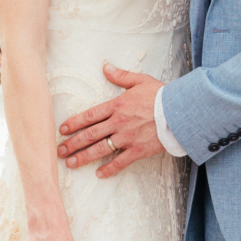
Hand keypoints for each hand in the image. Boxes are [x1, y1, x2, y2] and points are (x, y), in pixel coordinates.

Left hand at [56, 63, 164, 177]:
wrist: (181, 111)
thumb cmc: (162, 95)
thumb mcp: (140, 80)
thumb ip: (121, 76)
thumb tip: (106, 67)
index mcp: (117, 105)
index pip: (89, 116)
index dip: (74, 123)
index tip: (62, 130)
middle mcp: (118, 123)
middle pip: (90, 134)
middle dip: (72, 143)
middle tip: (59, 151)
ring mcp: (127, 138)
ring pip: (100, 150)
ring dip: (83, 157)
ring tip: (71, 163)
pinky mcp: (138, 150)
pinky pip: (120, 162)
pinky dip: (109, 169)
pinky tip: (99, 173)